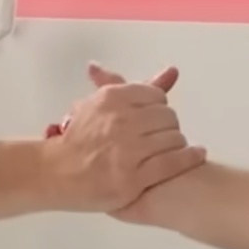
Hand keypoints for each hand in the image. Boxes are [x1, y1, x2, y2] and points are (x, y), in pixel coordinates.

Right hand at [42, 63, 204, 211]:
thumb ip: (133, 87)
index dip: (159, 107)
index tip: (155, 118)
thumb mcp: (96, 103)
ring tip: (170, 149)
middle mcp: (121, 121)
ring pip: (174, 138)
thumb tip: (170, 71)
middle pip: (169, 117)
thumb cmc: (77, 140)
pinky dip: (189, 157)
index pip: (157, 96)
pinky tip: (195, 154)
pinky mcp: (134, 176)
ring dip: (177, 144)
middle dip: (168, 126)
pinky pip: (174, 162)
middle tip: (162, 136)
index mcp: (111, 99)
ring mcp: (128, 149)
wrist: (53, 174)